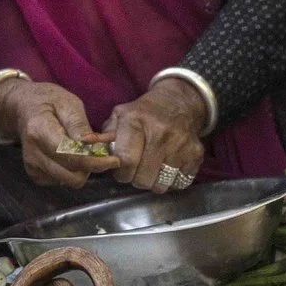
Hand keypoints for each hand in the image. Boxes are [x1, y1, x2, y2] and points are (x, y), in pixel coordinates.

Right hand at [0, 76, 119, 188]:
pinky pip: (62, 180)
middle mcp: (33, 154)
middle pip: (72, 176)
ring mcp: (32, 167)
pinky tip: (74, 154)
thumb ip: (80, 125)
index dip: (96, 162)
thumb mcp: (68, 103)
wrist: (22, 108)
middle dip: (92, 167)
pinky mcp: (35, 174)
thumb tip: (94, 145)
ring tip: (88, 150)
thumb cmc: (48, 101)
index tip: (115, 159)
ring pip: (69, 181)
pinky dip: (73, 170)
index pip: (71, 157)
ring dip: (84, 169)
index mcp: (39, 132)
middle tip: (102, 151)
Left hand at [101, 76, 207, 192]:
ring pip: (161, 184)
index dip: (121, 172)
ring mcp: (181, 144)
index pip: (125, 161)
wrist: (179, 101)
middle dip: (136, 179)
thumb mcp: (120, 115)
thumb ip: (104, 136)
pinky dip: (171, 180)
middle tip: (136, 170)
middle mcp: (160, 133)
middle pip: (143, 178)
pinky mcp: (196, 154)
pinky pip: (179, 182)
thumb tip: (90, 153)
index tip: (122, 170)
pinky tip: (167, 167)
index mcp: (136, 121)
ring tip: (151, 168)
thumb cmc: (144, 113)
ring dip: (153, 182)